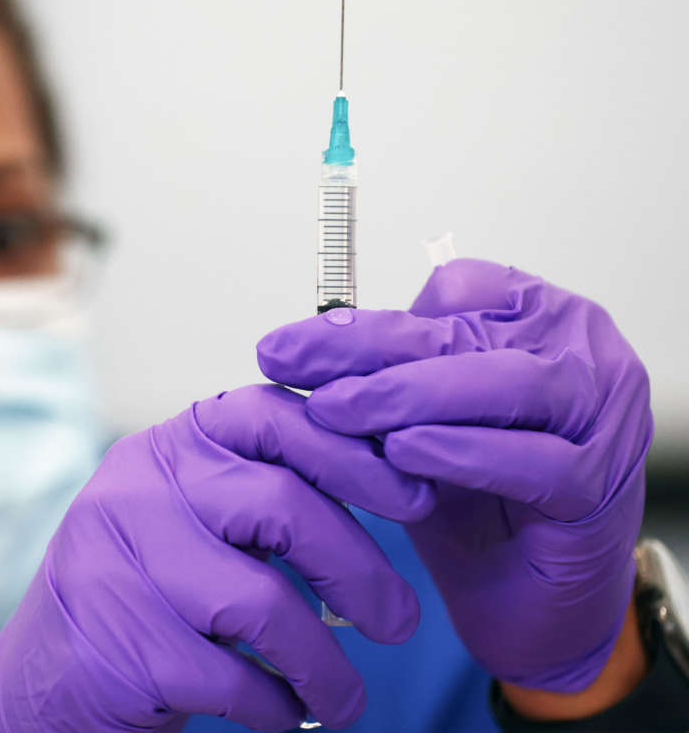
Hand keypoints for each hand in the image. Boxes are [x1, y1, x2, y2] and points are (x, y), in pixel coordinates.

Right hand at [0, 385, 434, 731]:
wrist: (50, 668)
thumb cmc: (151, 585)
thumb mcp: (194, 513)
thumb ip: (264, 488)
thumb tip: (395, 483)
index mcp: (171, 446)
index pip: (270, 416)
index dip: (352, 453)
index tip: (413, 499)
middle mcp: (140, 490)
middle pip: (280, 508)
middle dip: (360, 570)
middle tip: (400, 623)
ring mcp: (123, 565)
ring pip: (263, 603)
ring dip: (327, 663)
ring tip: (350, 699)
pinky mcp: (124, 644)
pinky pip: (233, 677)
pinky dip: (278, 704)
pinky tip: (287, 711)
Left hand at [256, 259, 651, 692]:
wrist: (524, 601)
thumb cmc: (476, 499)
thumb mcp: (419, 421)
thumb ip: (386, 375)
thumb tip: (301, 344)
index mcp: (543, 319)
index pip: (453, 291)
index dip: (367, 318)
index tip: (292, 346)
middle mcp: (584, 355)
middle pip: (467, 332)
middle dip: (365, 349)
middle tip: (290, 367)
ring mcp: (604, 418)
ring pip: (509, 384)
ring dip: (411, 394)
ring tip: (337, 411)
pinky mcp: (600, 486)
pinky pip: (533, 460)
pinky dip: (461, 453)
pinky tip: (403, 452)